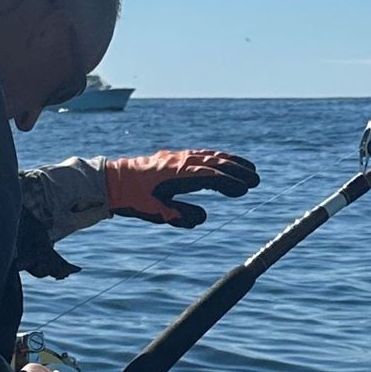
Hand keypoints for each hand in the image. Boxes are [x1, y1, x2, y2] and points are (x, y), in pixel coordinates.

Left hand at [101, 148, 260, 227]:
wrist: (114, 181)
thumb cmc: (135, 199)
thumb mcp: (157, 212)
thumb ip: (181, 215)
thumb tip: (204, 217)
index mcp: (179, 174)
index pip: (212, 177)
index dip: (231, 183)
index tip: (247, 189)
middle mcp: (181, 162)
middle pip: (216, 163)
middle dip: (238, 170)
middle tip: (256, 180)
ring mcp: (178, 157)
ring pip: (210, 156)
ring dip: (231, 162)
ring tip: (249, 169)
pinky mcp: (174, 157)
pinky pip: (201, 155)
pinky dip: (217, 158)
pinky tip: (224, 163)